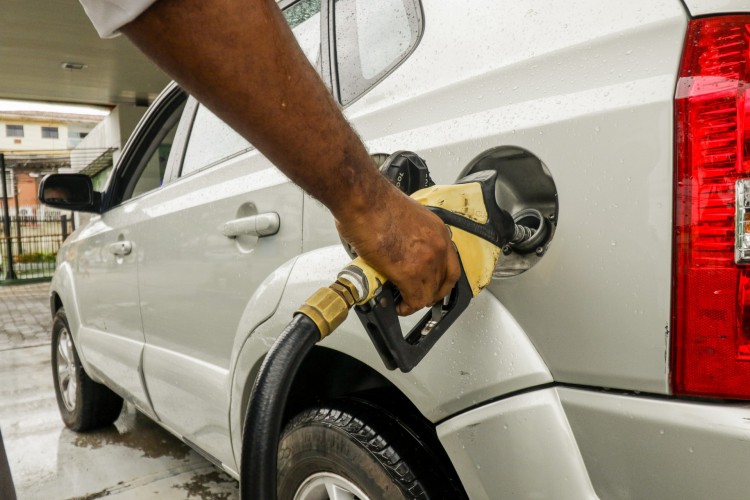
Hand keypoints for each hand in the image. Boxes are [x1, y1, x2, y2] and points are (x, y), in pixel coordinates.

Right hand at [336, 189, 460, 315]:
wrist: (362, 199)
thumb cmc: (372, 201)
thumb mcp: (402, 217)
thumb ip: (405, 236)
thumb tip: (393, 248)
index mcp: (436, 229)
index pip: (449, 262)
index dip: (440, 278)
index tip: (430, 283)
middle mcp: (438, 245)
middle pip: (445, 281)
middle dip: (431, 293)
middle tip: (419, 297)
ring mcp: (427, 260)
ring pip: (430, 293)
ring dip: (417, 302)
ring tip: (405, 304)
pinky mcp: (410, 273)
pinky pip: (415, 300)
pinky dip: (407, 308)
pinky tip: (399, 307)